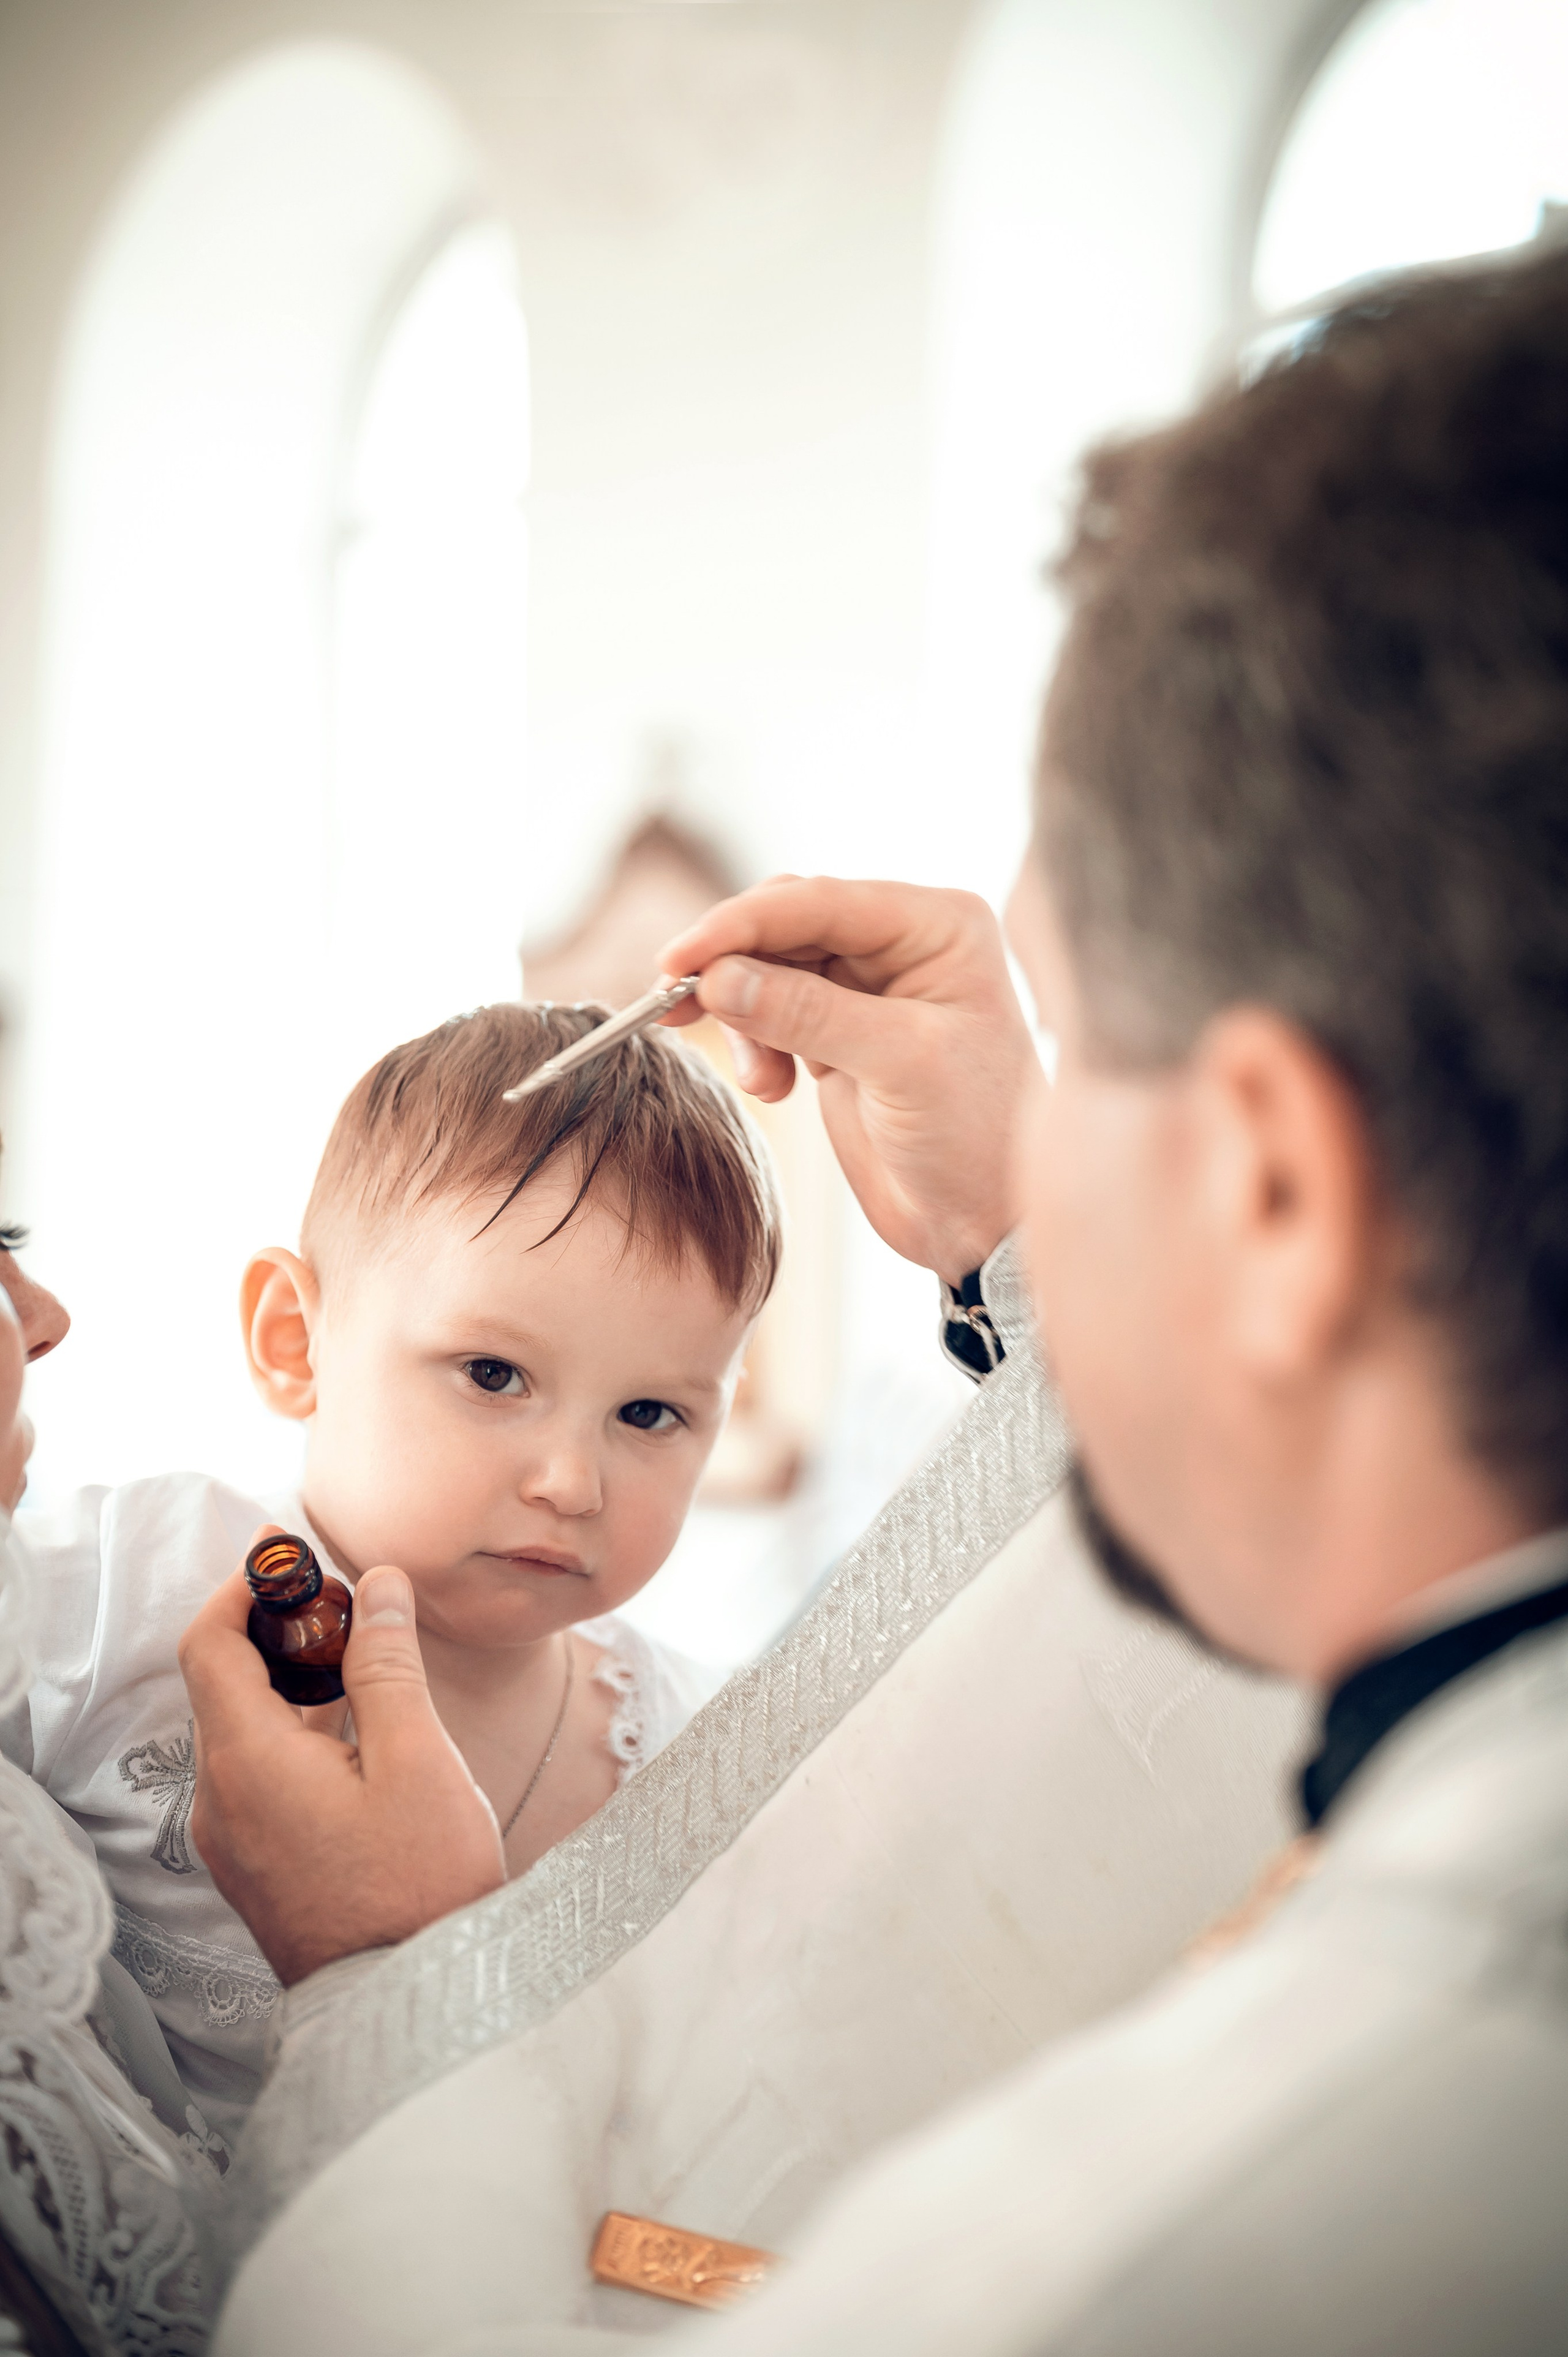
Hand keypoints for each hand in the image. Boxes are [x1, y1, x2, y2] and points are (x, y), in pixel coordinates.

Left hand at [179, 1533, 504, 1984]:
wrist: (412, 2004)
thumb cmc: (420, 1887)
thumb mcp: (417, 1760)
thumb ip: (387, 1665)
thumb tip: (378, 1585)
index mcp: (248, 1762)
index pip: (209, 1644)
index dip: (244, 1587)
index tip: (290, 1557)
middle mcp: (221, 1800)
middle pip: (222, 1683)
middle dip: (277, 1628)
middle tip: (345, 1600)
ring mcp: (234, 1839)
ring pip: (242, 1730)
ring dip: (290, 1680)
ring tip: (363, 1657)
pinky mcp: (257, 1866)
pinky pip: (257, 1774)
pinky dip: (293, 1729)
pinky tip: (356, 1729)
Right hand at [659, 876, 1032, 1279]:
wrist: (979, 1221)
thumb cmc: (975, 1137)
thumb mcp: (900, 1066)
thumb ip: (808, 1014)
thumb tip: (719, 977)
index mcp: (936, 925)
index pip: (821, 901)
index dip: (741, 924)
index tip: (678, 959)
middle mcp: (901, 941)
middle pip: (785, 923)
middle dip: (731, 964)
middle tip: (676, 1006)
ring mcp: (865, 986)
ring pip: (767, 965)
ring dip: (741, 1014)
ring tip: (760, 1080)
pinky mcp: (836, 1030)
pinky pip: (767, 1010)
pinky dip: (752, 1042)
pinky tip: (771, 1087)